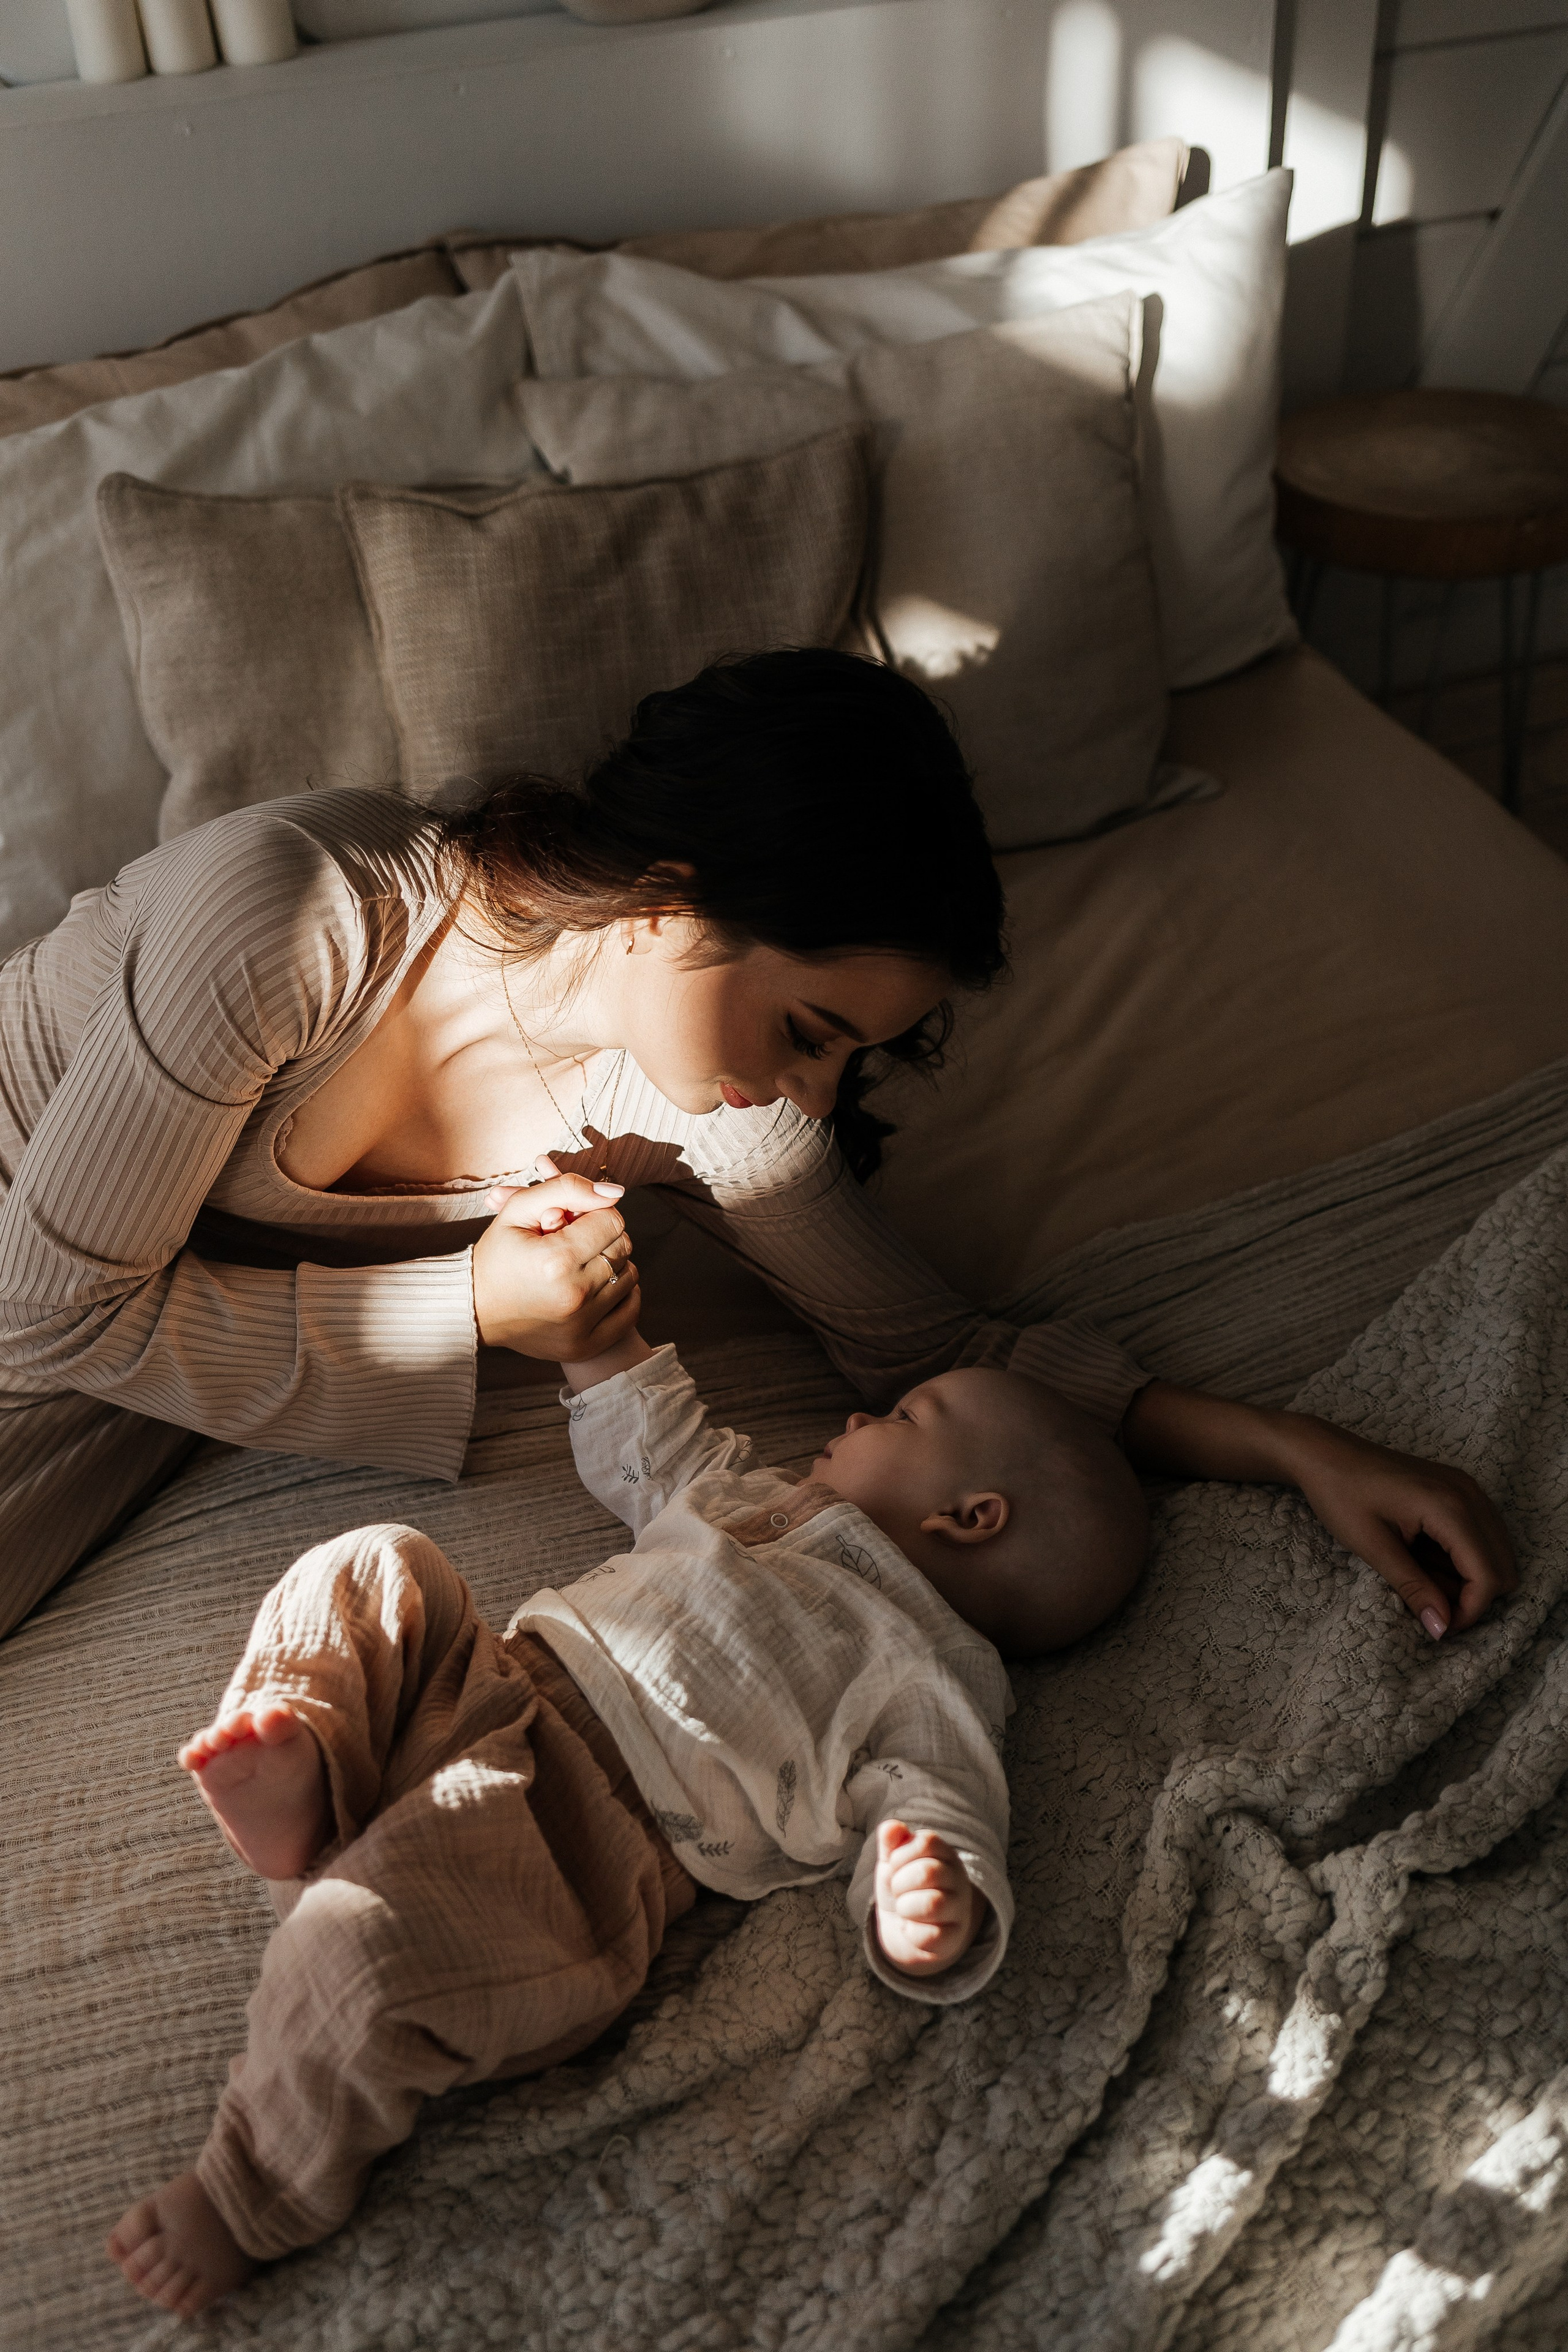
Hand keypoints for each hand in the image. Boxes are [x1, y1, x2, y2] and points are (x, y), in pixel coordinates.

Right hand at [473, 1161, 639, 1358]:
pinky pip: (630, 1311)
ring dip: (612, 1265)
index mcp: (555, 1259)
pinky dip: (621, 1296)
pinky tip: (595, 1289)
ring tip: (581, 1266)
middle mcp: (573, 1295)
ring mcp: (581, 1325)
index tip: (573, 1222)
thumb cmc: (497, 1256)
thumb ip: (567, 1189)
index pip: (611, 1221)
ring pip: (629, 1276)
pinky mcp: (586, 1346)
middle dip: (603, 1238)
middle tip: (575, 1243)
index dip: (594, 1215)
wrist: (474, 1311)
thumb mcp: (519, 1210)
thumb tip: (616, 1192)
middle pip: (623, 1247)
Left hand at [872, 1821, 985, 1977]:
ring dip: (905, 1908)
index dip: (900, 1855)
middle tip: (898, 1891)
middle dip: (899, 1883)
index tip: (895, 1867)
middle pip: (928, 1872)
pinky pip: (930, 1936)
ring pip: (932, 1904)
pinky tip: (911, 1929)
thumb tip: (890, 1827)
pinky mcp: (954, 1938)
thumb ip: (891, 1842)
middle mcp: (959, 1879)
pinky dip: (911, 1933)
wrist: (904, 1929)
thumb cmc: (903, 1887)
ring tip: (904, 1910)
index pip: (926, 1842)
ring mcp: (960, 1909)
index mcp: (945, 1854)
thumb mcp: (893, 1861)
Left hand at [1285, 1418, 1516, 1639]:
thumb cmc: (1340, 1494)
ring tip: (1420, 1577)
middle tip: (1428, 1604)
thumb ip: (1413, 1588)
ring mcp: (1467, 1489)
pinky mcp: (1459, 1490)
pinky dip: (1461, 1558)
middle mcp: (1469, 1494)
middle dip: (1472, 1596)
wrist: (1325, 1453)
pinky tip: (1424, 1557)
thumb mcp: (1373, 1547)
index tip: (1438, 1626)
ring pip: (1495, 1554)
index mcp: (1450, 1507)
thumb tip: (1442, 1629)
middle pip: (1503, 1567)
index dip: (1469, 1611)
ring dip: (1467, 1578)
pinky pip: (1480, 1535)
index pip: (1488, 1575)